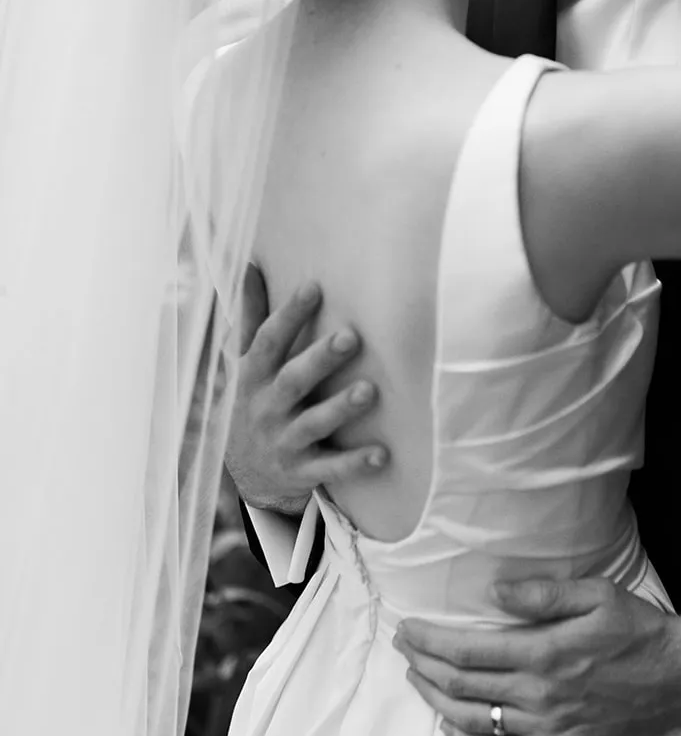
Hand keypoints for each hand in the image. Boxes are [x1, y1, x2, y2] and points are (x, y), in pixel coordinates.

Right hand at [226, 268, 387, 514]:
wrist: (244, 471)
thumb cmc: (254, 399)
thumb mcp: (245, 360)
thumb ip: (251, 315)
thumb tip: (247, 264)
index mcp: (252, 376)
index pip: (269, 341)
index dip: (289, 314)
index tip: (314, 287)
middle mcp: (266, 407)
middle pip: (293, 380)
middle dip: (320, 359)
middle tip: (352, 337)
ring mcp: (283, 441)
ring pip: (313, 424)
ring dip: (340, 408)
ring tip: (369, 391)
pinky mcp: (301, 471)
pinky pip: (329, 468)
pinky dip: (354, 462)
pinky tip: (382, 454)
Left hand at [393, 579, 680, 735]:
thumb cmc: (639, 631)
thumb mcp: (596, 595)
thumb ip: (541, 596)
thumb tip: (493, 594)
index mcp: (545, 653)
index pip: (467, 651)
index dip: (429, 641)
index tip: (408, 629)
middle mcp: (542, 695)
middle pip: (461, 686)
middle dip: (423, 666)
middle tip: (404, 648)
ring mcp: (550, 728)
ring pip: (475, 721)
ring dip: (436, 702)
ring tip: (417, 682)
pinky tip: (452, 729)